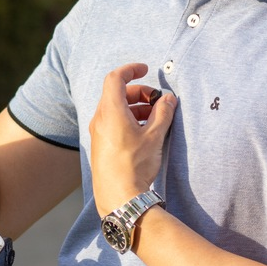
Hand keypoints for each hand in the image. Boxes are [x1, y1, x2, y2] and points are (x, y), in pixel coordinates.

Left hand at [88, 63, 176, 216]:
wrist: (119, 196)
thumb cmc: (135, 165)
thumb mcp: (155, 136)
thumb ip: (163, 113)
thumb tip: (168, 100)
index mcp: (111, 111)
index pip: (115, 78)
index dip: (130, 70)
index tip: (145, 70)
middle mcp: (100, 119)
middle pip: (116, 93)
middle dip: (138, 92)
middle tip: (157, 101)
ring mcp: (98, 133)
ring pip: (115, 109)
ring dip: (135, 107)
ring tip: (155, 118)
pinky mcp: (100, 145)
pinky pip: (112, 122)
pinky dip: (128, 119)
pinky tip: (144, 132)